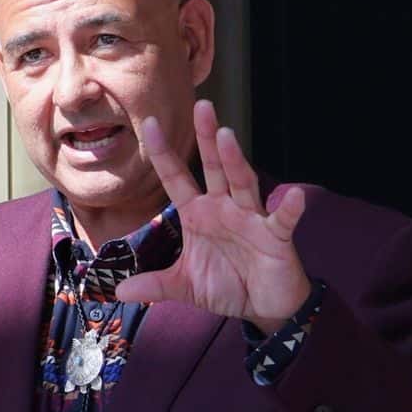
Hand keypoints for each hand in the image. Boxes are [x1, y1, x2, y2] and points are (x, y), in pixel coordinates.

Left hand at [114, 100, 310, 332]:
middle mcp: (224, 208)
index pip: (177, 178)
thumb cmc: (226, 284)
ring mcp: (251, 219)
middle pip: (214, 167)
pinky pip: (282, 220)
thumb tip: (119, 292)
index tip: (151, 123)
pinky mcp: (275, 237)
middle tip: (201, 106)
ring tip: (226, 135)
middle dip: (207, 138)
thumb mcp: (183, 286)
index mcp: (199, 214)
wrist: (262, 305)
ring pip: (242, 183)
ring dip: (235, 161)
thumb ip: (153, 286)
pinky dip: (288, 208)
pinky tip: (292, 194)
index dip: (164, 153)